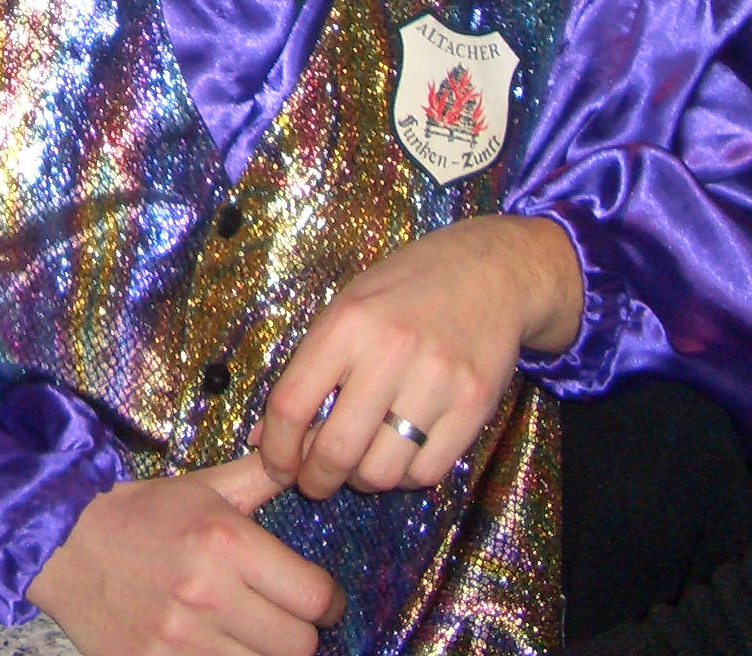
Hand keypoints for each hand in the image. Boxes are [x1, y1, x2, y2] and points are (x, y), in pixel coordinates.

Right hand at [28, 454, 340, 655]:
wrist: (61, 545)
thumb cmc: (139, 513)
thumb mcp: (202, 486)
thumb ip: (261, 475)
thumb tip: (308, 453)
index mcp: (225, 541)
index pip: (315, 596)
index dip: (327, 601)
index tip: (319, 599)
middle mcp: (208, 594)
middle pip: (299, 644)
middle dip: (299, 630)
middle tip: (283, 618)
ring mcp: (181, 641)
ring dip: (262, 653)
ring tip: (247, 632)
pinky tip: (217, 647)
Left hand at [257, 214, 580, 500]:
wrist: (487, 272)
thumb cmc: (403, 291)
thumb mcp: (345, 310)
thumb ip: (305, 371)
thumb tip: (264, 439)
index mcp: (347, 324)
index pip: (291, 405)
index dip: (276, 450)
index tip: (276, 466)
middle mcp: (390, 351)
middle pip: (337, 450)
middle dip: (317, 479)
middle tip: (316, 480)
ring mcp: (437, 381)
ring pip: (383, 471)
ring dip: (363, 479)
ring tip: (362, 460)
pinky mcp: (474, 406)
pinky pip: (427, 472)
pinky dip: (406, 476)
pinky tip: (401, 453)